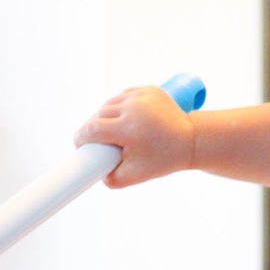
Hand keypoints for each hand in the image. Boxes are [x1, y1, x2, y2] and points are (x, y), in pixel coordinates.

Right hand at [73, 85, 195, 187]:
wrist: (191, 140)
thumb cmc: (164, 159)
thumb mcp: (135, 176)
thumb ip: (111, 180)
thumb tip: (94, 173)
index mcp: (128, 128)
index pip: (93, 130)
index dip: (81, 138)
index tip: (78, 145)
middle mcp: (133, 107)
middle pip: (99, 115)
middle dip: (92, 128)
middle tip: (91, 141)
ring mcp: (141, 95)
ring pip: (110, 103)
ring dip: (103, 115)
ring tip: (104, 129)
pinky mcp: (148, 89)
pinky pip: (123, 96)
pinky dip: (118, 105)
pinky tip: (117, 116)